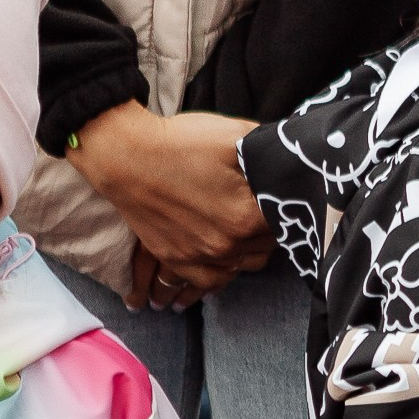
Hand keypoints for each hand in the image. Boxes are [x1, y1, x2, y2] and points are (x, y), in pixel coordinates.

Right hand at [68, 103, 269, 309]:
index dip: (289, 209)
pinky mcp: (174, 258)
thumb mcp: (235, 136)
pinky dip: (211, 282)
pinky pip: (202, 283)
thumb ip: (270, 152)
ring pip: (238, 269)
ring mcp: (199, 256)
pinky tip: (219, 272)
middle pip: (265, 249)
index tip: (288, 200)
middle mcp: (227, 245)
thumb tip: (294, 163)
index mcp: (248, 217)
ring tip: (247, 245)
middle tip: (266, 217)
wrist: (124, 154)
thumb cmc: (181, 142)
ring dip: (245, 257)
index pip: (287, 225)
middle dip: (268, 233)